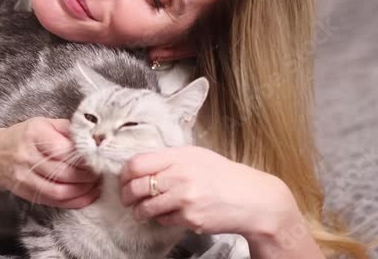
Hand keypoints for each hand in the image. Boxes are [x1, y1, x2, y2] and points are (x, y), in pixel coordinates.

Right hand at [0, 117, 101, 208]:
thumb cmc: (25, 136)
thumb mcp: (44, 123)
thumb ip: (68, 128)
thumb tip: (95, 136)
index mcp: (34, 134)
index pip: (63, 149)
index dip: (84, 156)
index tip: (98, 156)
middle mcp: (28, 156)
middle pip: (64, 172)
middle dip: (87, 175)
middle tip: (100, 171)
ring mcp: (26, 178)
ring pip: (60, 190)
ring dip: (83, 190)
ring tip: (95, 183)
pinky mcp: (27, 193)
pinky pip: (55, 201)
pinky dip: (75, 201)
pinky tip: (87, 195)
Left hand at [118, 146, 297, 237]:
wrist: (253, 199)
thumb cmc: (224, 176)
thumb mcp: (197, 156)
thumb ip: (170, 159)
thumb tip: (140, 166)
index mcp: (179, 156)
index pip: (137, 163)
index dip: (125, 174)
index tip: (124, 180)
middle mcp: (180, 176)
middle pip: (136, 186)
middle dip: (127, 195)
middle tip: (127, 199)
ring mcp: (184, 199)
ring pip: (146, 207)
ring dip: (139, 211)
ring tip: (141, 211)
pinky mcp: (190, 219)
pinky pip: (163, 220)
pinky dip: (162, 219)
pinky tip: (170, 214)